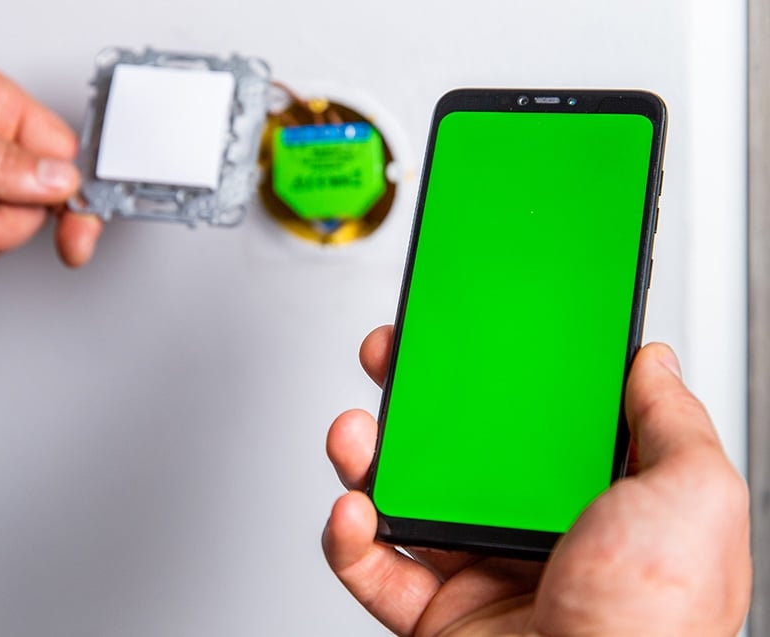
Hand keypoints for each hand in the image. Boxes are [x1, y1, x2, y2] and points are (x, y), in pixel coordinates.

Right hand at [323, 327, 750, 635]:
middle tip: (394, 361)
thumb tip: (651, 362)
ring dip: (366, 456)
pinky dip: (345, 535)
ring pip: (401, 499)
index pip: (533, 418)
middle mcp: (532, 533)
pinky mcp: (431, 612)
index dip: (497, 369)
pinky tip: (353, 511)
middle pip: (456, 448)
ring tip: (356, 434)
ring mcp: (477, 572)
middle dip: (415, 399)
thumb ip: (672, 419)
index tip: (472, 331)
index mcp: (593, 501)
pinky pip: (369, 565)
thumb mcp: (694, 495)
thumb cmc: (657, 621)